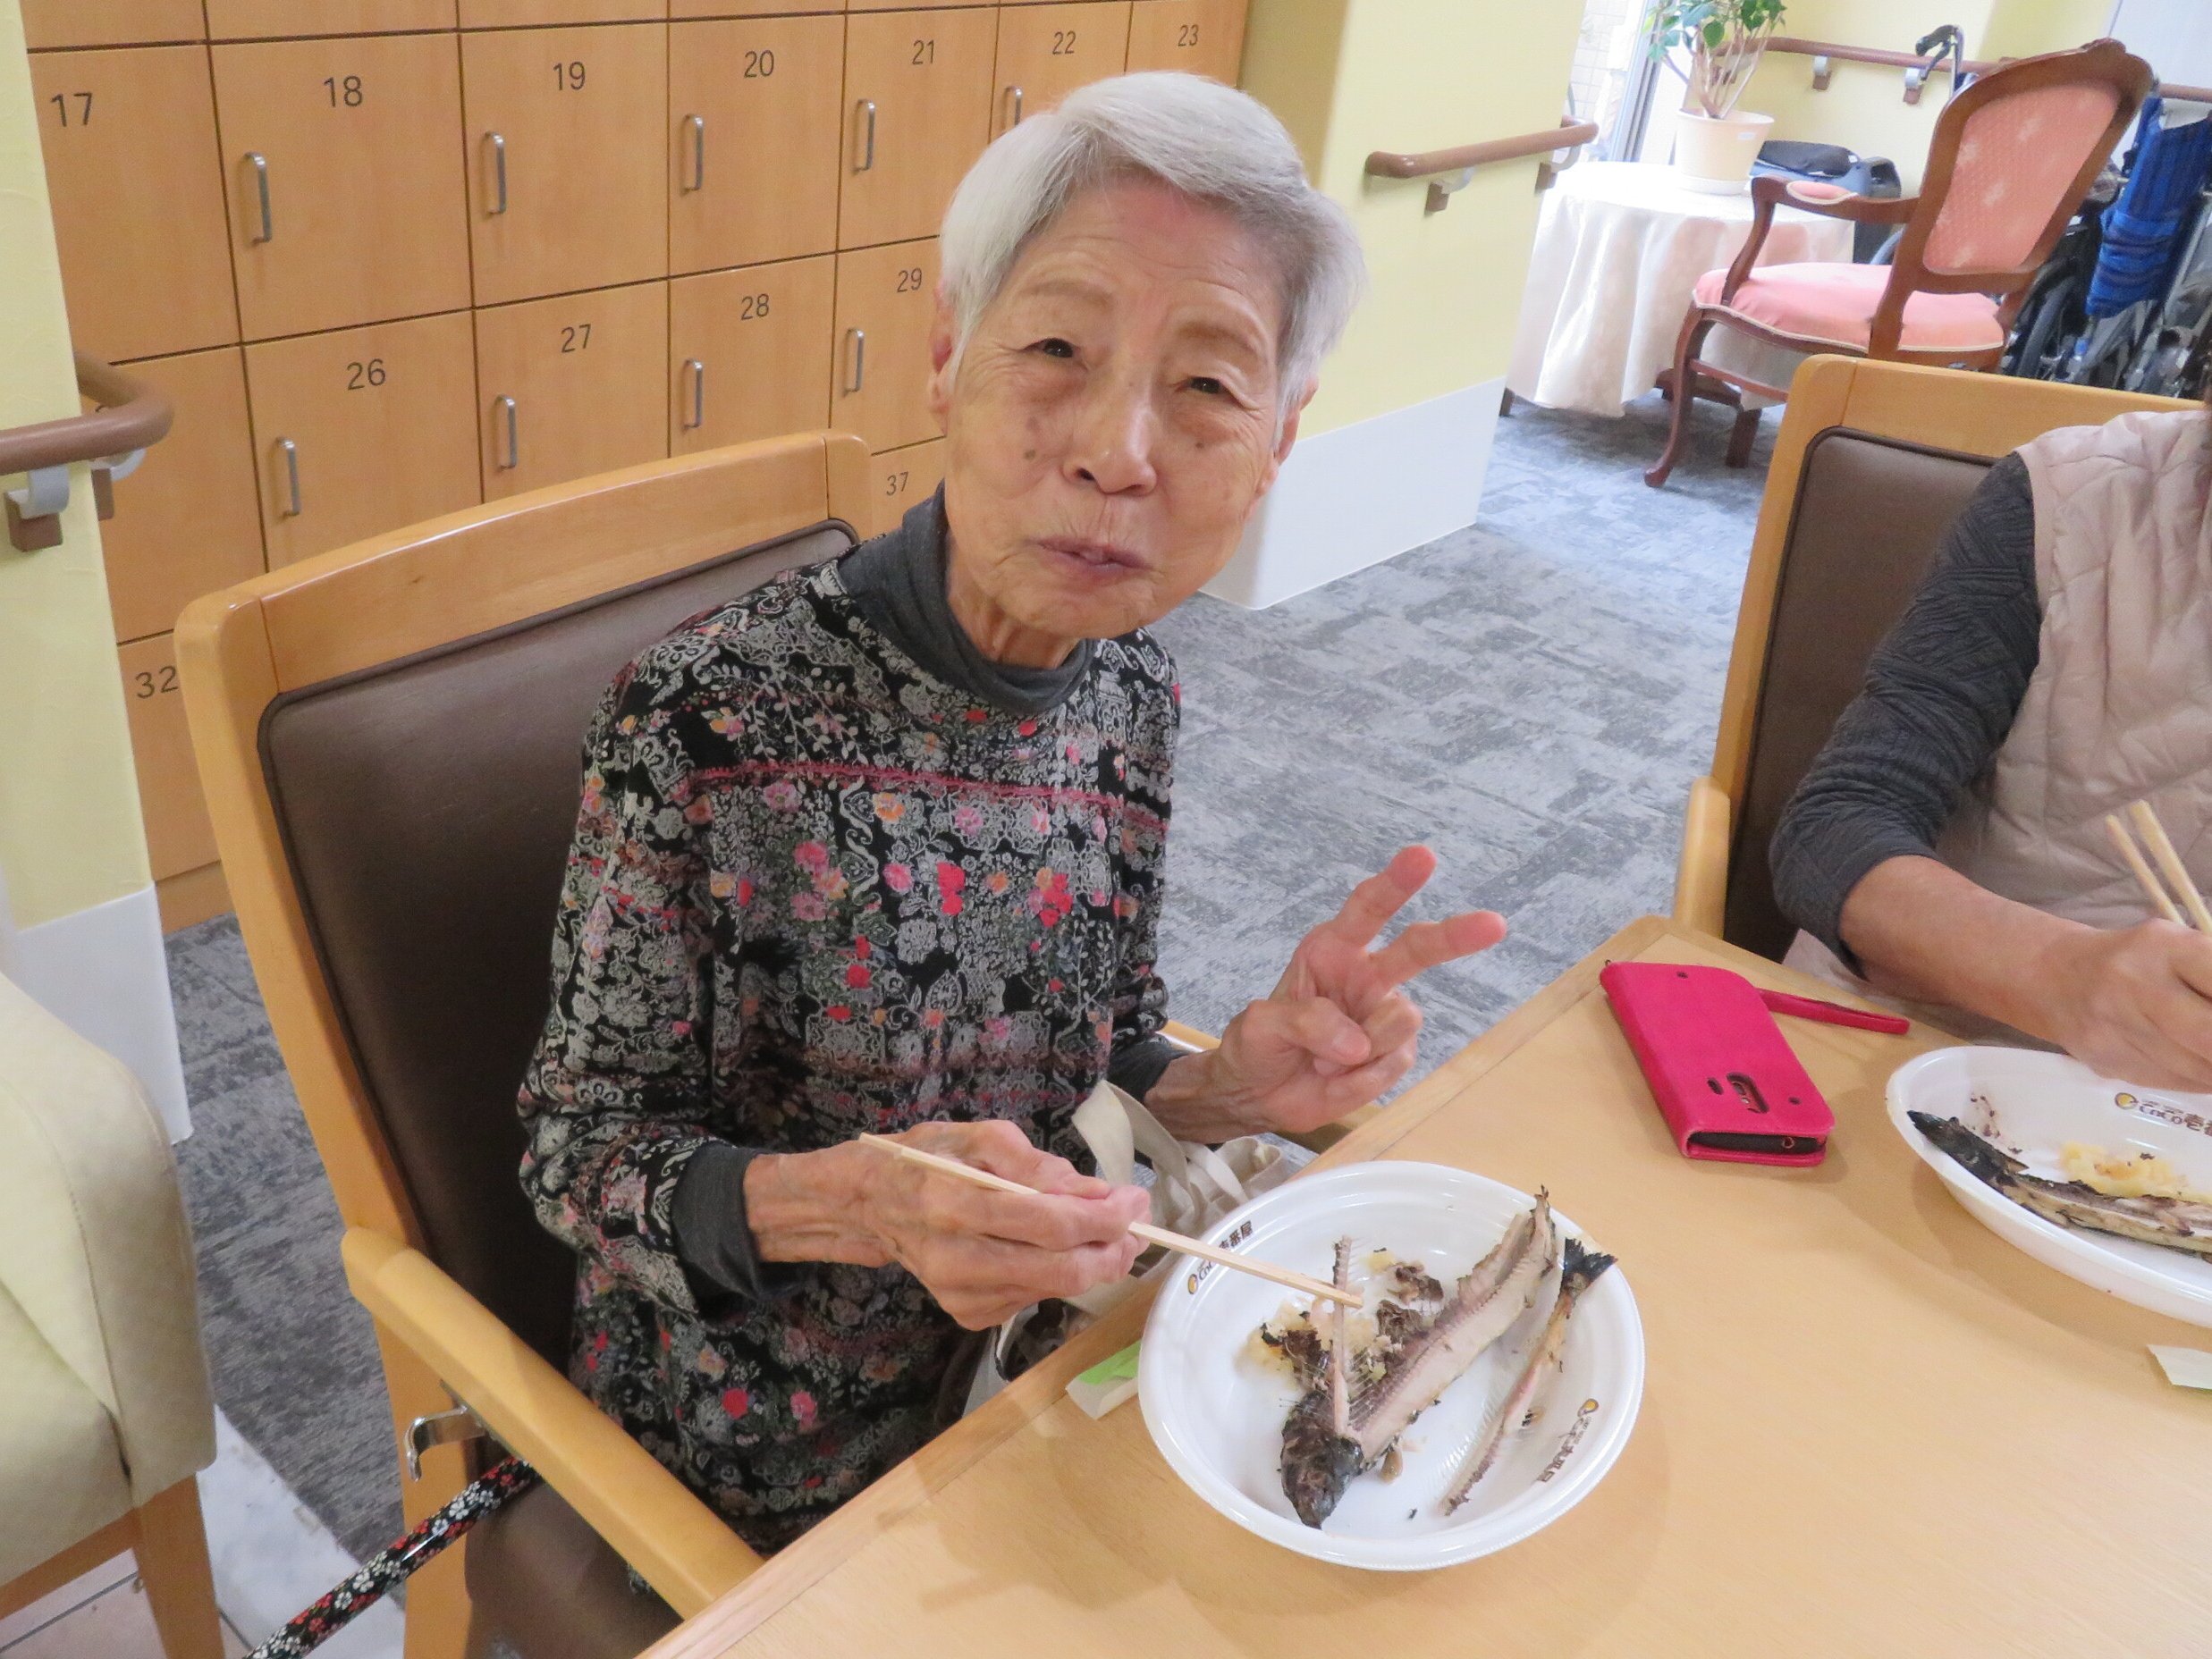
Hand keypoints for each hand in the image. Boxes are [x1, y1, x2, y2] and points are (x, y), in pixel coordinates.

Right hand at [748, 1120, 1147, 1329]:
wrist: (868, 1204)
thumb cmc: (925, 1158)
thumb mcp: (978, 1137)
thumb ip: (1037, 1165)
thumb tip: (1095, 1192)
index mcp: (953, 1204)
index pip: (1048, 1223)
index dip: (1104, 1217)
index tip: (1136, 1200)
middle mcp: (955, 1259)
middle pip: (1060, 1271)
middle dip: (1112, 1249)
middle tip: (1137, 1224)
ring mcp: (959, 1294)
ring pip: (1053, 1288)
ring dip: (1090, 1260)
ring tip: (1099, 1229)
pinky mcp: (966, 1314)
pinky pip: (1033, 1298)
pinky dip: (1055, 1274)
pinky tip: (1048, 1249)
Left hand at [1154, 846, 1505, 1140]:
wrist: (1259, 1094)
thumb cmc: (1258, 1044)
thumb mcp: (1260, 1026)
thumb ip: (1305, 1022)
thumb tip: (1357, 1043)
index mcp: (1331, 949)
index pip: (1368, 908)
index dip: (1395, 882)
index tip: (1422, 857)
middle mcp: (1366, 975)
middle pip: (1418, 949)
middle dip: (1456, 935)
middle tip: (1494, 923)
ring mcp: (1384, 1016)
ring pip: (1401, 1019)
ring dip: (1360, 1047)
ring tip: (1322, 1059)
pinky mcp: (1394, 1056)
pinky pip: (1393, 1062)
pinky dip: (1360, 1078)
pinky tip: (1335, 1076)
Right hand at [2038, 920, 2211, 1090]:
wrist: (2055, 979)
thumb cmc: (2137, 960)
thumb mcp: (2180, 948)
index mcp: (2163, 946)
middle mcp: (2135, 984)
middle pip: (2209, 1035)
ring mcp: (2117, 1027)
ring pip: (2198, 1067)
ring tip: (2210, 1052)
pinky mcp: (2109, 1061)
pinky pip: (2175, 1081)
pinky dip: (2201, 1078)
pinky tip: (2199, 1064)